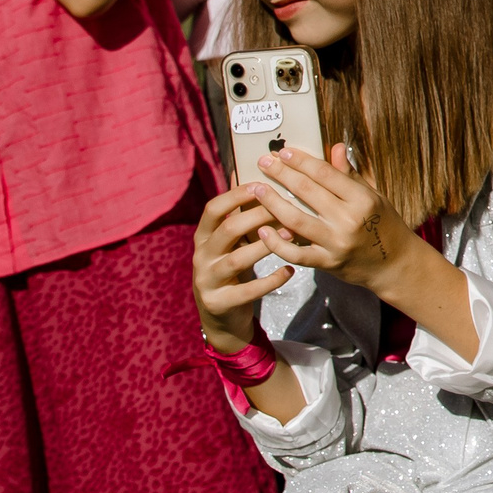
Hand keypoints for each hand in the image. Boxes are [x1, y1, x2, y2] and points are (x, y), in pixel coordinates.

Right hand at [193, 184, 292, 350]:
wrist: (221, 317)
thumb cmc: (233, 269)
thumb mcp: (231, 242)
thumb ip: (237, 214)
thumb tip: (248, 175)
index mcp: (203, 237)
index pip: (213, 209)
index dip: (235, 195)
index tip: (261, 184)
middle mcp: (201, 256)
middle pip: (227, 229)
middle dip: (257, 215)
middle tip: (286, 206)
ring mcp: (207, 280)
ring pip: (236, 259)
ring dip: (265, 245)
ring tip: (291, 234)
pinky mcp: (218, 303)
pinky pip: (247, 291)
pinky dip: (270, 280)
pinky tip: (289, 270)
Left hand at [244, 144, 429, 298]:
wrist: (395, 265)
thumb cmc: (384, 225)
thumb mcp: (373, 196)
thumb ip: (349, 174)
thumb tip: (335, 147)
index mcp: (362, 199)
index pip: (325, 174)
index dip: (302, 161)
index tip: (284, 152)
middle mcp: (348, 219)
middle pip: (307, 192)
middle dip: (282, 174)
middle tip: (264, 162)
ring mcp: (336, 243)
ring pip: (295, 219)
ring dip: (272, 202)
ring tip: (256, 189)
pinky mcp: (327, 263)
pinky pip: (295, 253)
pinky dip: (276, 243)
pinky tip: (262, 230)